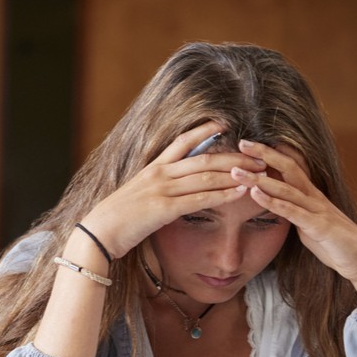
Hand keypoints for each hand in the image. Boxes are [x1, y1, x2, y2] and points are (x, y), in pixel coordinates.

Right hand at [77, 122, 267, 257]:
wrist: (97, 233)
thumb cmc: (114, 220)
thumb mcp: (134, 196)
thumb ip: (152, 189)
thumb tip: (165, 191)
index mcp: (152, 168)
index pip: (182, 142)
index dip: (205, 131)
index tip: (226, 123)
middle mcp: (160, 174)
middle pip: (204, 158)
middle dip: (234, 155)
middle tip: (259, 153)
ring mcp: (162, 190)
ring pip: (206, 177)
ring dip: (235, 173)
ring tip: (258, 171)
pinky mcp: (164, 209)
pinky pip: (200, 199)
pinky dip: (223, 195)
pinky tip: (240, 193)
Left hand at [234, 140, 356, 311]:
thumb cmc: (333, 243)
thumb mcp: (308, 223)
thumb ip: (292, 211)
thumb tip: (275, 204)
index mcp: (310, 195)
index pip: (289, 167)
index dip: (271, 154)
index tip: (248, 144)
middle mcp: (313, 197)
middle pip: (288, 168)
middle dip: (265, 154)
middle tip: (241, 142)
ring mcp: (317, 210)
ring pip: (286, 188)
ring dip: (259, 179)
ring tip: (237, 171)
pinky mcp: (318, 226)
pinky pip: (292, 212)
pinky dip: (273, 202)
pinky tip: (256, 194)